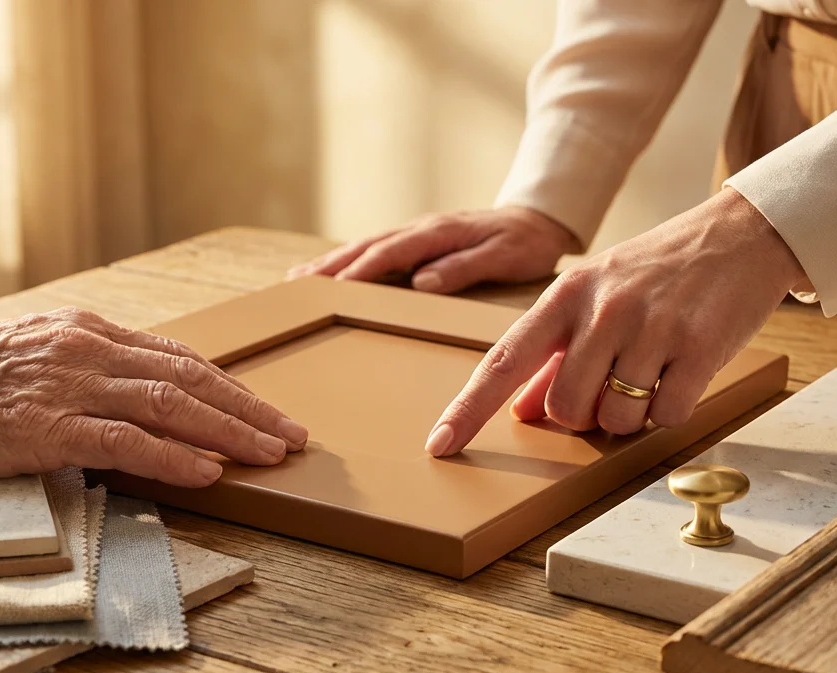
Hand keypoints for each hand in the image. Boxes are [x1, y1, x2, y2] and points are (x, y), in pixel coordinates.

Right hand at [0, 308, 307, 486]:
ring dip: (229, 433)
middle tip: (292, 435)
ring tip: (271, 454)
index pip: (175, 356)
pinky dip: (174, 457)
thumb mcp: (23, 358)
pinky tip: (209, 473)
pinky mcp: (44, 427)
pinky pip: (125, 442)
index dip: (228, 385)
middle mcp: (84, 348)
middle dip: (248, 408)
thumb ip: (78, 372)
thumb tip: (126, 403)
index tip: (263, 408)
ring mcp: (66, 385)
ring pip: (170, 405)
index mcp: (82, 330)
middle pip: (189, 377)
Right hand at [287, 206, 578, 293]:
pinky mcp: (419, 239)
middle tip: (297, 283)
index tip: (333, 288)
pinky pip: (378, 248)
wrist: (539, 219)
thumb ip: (463, 268)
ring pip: (367, 246)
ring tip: (300, 277)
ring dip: (333, 261)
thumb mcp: (503, 257)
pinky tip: (334, 271)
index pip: (391, 253)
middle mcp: (422, 229)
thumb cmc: (525, 244)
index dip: (361, 271)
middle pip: (368, 246)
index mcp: (439, 234)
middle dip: (331, 265)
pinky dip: (351, 259)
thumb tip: (422, 282)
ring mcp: (418, 232)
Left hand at [424, 189, 805, 455]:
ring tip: (651, 371)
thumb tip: (519, 410)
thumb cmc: (659, 270)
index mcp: (566, 294)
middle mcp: (603, 308)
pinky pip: (667, 415)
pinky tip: (681, 374)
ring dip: (631, 414)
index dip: (469, 409)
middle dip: (583, 414)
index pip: (504, 360)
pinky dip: (670, 410)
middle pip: (564, 408)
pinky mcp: (700, 345)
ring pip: (616, 418)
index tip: (440, 445)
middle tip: (611, 384)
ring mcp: (652, 326)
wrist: (742, 232)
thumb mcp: (597, 295)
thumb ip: (555, 354)